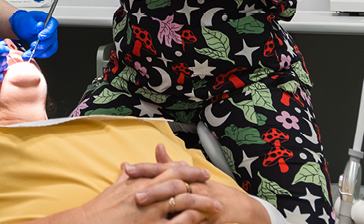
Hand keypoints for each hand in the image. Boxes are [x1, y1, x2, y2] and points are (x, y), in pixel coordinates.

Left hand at [9, 10, 58, 58]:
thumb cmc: (25, 21)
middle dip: (42, 44)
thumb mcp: (27, 20)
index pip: (54, 25)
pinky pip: (47, 53)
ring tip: (29, 52)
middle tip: (32, 45)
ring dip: (39, 52)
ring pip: (50, 48)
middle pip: (52, 39)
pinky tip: (31, 54)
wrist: (20, 27)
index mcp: (48, 20)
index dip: (48, 32)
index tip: (40, 36)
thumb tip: (41, 25)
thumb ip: (34, 24)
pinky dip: (39, 55)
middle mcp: (51, 30)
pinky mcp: (47, 46)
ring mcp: (50, 39)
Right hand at [76, 162, 221, 223]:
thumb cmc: (99, 209)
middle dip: (198, 184)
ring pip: (183, 204)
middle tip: (212, 185)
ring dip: (202, 205)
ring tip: (216, 208)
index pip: (168, 170)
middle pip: (179, 184)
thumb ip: (124, 177)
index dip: (185, 170)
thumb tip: (126, 165)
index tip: (198, 171)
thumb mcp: (113, 189)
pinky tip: (202, 223)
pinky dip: (191, 222)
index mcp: (140, 182)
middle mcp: (147, 194)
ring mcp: (151, 213)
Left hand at [128, 145, 269, 223]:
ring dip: (162, 201)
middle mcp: (193, 182)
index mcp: (184, 174)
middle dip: (150, 185)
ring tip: (145, 205)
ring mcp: (201, 197)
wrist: (237, 206)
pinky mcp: (209, 212)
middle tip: (132, 191)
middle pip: (170, 180)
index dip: (144, 168)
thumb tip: (158, 147)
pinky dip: (182, 219)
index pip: (162, 168)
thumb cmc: (208, 190)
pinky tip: (169, 222)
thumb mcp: (189, 177)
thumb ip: (170, 164)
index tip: (126, 168)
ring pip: (181, 197)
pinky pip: (194, 215)